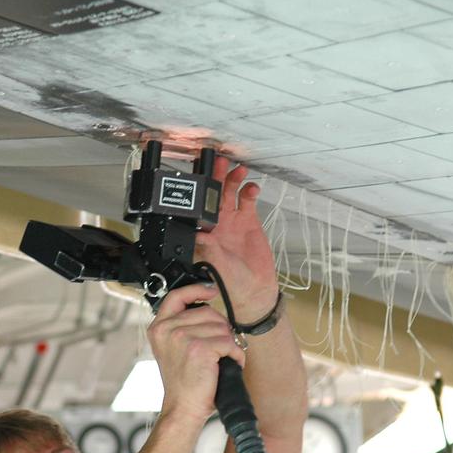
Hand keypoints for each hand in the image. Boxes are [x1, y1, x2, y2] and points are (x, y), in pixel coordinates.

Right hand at [147, 283, 245, 423]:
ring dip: (229, 345)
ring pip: (222, 327)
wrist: (182, 408)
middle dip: (221, 330)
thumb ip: (183, 326)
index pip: (177, 296)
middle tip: (217, 350)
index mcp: (158, 328)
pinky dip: (235, 356)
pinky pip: (230, 343)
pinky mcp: (199, 348)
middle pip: (208, 311)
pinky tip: (227, 366)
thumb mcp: (174, 348)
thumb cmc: (183, 382)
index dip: (196, 289)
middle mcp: (167, 329)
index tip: (211, 290)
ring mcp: (181, 337)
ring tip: (220, 362)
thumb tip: (210, 308)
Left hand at [195, 158, 278, 324]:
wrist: (255, 289)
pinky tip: (252, 187)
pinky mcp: (248, 221)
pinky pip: (247, 200)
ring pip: (229, 194)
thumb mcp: (218, 266)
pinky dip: (249, 191)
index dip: (197, 194)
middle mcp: (217, 225)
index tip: (198, 180)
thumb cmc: (232, 282)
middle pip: (212, 196)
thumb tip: (198, 234)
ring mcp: (232, 221)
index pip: (197, 209)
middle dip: (214, 178)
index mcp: (205, 234)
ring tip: (237, 170)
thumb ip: (209, 249)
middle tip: (217, 163)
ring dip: (232, 180)